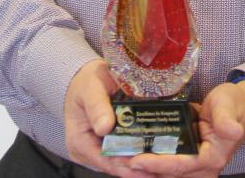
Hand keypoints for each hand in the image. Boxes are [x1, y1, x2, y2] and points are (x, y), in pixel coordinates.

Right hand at [63, 59, 154, 177]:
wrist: (88, 77)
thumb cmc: (86, 82)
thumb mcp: (89, 88)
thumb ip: (96, 105)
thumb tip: (105, 127)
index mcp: (79, 141)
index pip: (104, 160)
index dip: (125, 164)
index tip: (145, 163)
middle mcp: (90, 151)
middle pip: (117, 165)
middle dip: (139, 167)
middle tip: (162, 164)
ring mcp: (102, 149)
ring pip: (124, 161)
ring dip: (144, 162)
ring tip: (165, 160)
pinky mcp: (113, 144)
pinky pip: (128, 151)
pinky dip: (142, 152)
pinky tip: (160, 151)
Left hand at [128, 79, 244, 176]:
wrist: (240, 107)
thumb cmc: (233, 104)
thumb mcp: (228, 105)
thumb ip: (226, 119)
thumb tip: (232, 130)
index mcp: (211, 159)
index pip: (177, 166)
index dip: (155, 164)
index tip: (134, 159)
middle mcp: (202, 169)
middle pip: (166, 175)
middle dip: (141, 170)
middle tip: (117, 160)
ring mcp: (194, 168)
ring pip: (163, 174)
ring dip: (142, 169)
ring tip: (118, 159)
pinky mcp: (187, 163)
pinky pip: (165, 168)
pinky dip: (148, 164)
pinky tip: (130, 155)